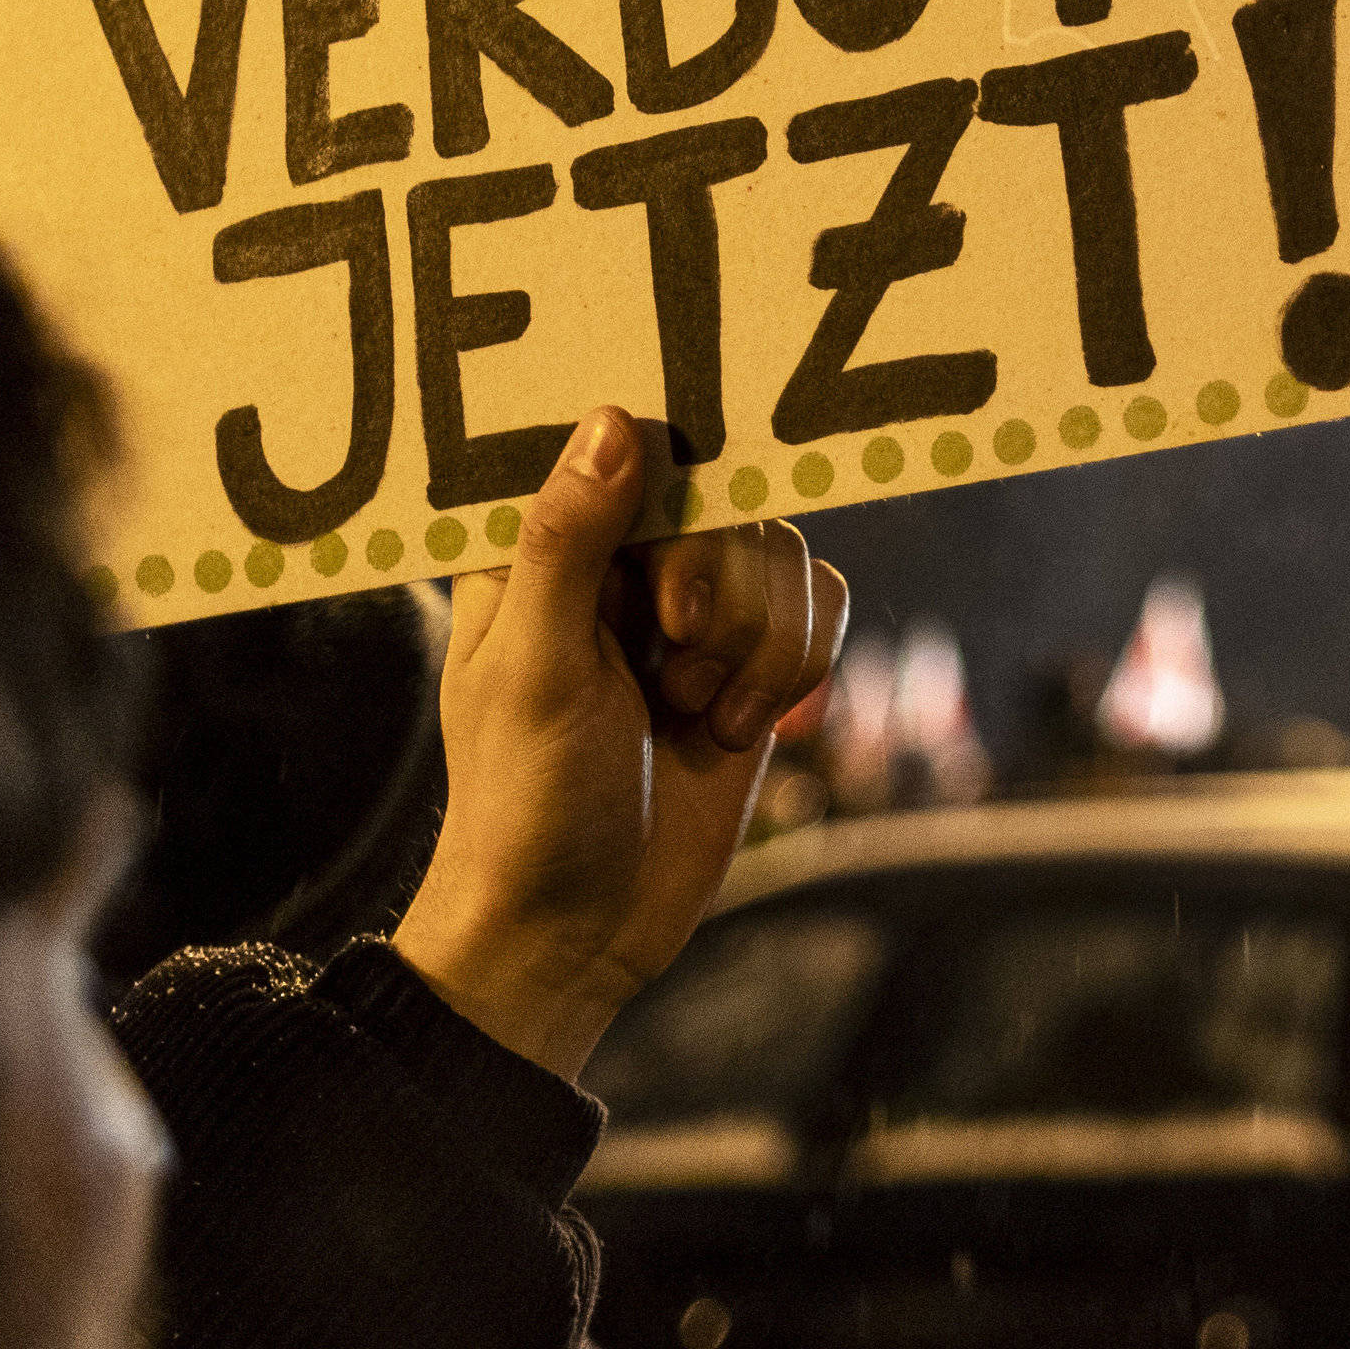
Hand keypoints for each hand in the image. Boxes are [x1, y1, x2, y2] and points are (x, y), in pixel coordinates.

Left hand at [396, 405, 849, 1081]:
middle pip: (735, 502)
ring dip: (759, 647)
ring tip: (696, 715)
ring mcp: (695, 609)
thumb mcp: (537, 671)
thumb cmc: (526, 804)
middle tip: (672, 671)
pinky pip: (823, 605)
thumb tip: (615, 419)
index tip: (668, 600)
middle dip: (723, 600)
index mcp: (546, 545)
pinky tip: (736, 729)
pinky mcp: (752, 660)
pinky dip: (796, 670)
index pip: (637, 452)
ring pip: (788, 554)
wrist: (579, 929)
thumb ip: (570, 542)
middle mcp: (624, 560)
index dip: (677, 507)